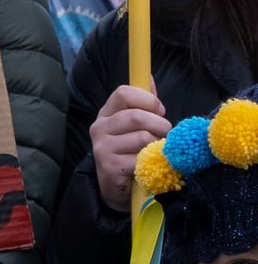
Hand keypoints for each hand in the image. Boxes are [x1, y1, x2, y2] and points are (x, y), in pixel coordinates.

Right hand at [92, 85, 167, 212]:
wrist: (117, 187)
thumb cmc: (130, 151)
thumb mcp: (134, 125)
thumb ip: (143, 102)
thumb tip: (147, 76)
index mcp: (106, 113)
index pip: (123, 93)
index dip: (147, 99)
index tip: (159, 111)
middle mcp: (99, 128)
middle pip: (137, 116)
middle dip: (160, 126)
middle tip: (163, 135)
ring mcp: (102, 147)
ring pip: (143, 138)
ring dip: (158, 146)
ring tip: (155, 152)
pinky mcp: (110, 166)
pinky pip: (142, 157)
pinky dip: (152, 161)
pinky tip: (148, 165)